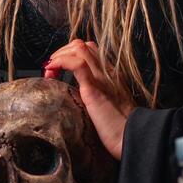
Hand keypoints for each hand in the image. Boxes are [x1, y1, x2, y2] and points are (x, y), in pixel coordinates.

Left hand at [43, 39, 133, 160]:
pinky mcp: (93, 89)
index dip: (70, 54)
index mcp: (110, 75)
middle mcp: (107, 71)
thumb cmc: (121, 129)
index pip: (89, 51)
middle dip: (62, 51)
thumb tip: (79, 100)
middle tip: (52, 68)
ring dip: (59, 54)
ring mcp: (101, 78)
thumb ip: (96, 99)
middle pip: (82, 45)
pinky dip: (61, 62)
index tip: (57, 69)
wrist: (132, 137)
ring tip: (51, 69)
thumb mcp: (107, 107)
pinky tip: (53, 69)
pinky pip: (77, 63)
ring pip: (79, 48)